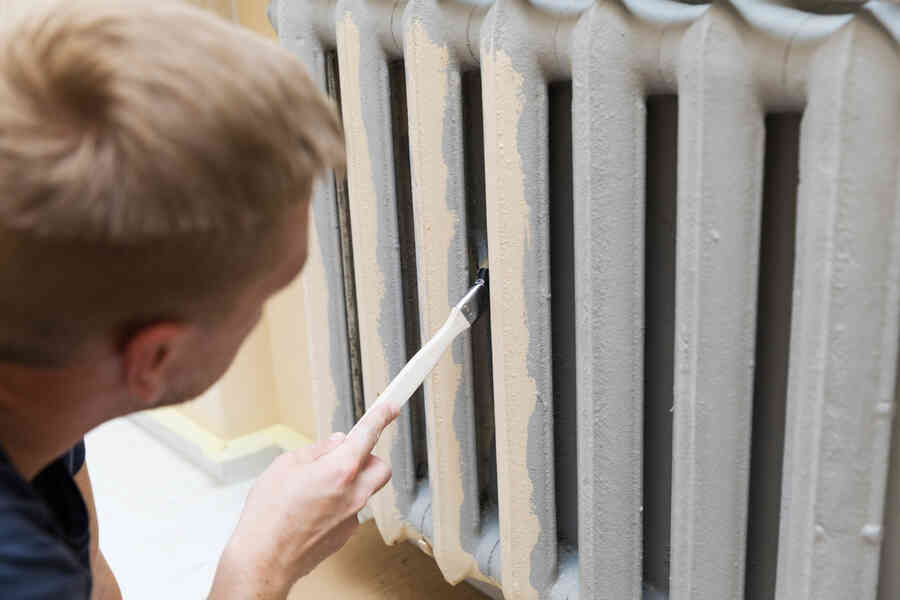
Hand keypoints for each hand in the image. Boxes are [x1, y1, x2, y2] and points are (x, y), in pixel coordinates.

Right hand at [208, 402, 395, 599]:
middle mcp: (354, 493)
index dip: (382, 416)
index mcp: (340, 470)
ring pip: (365, 489)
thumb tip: (336, 443)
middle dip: (368, 458)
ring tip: (315, 488)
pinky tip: (312, 509)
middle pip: (380, 467)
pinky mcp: (346, 534)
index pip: (368, 434)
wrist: (264, 559)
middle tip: (343, 457)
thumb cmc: (269, 515)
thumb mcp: (285, 466)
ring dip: (350, 482)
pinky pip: (351, 509)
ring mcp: (353, 516)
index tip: (391, 406)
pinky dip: (338, 503)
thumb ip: (317, 451)